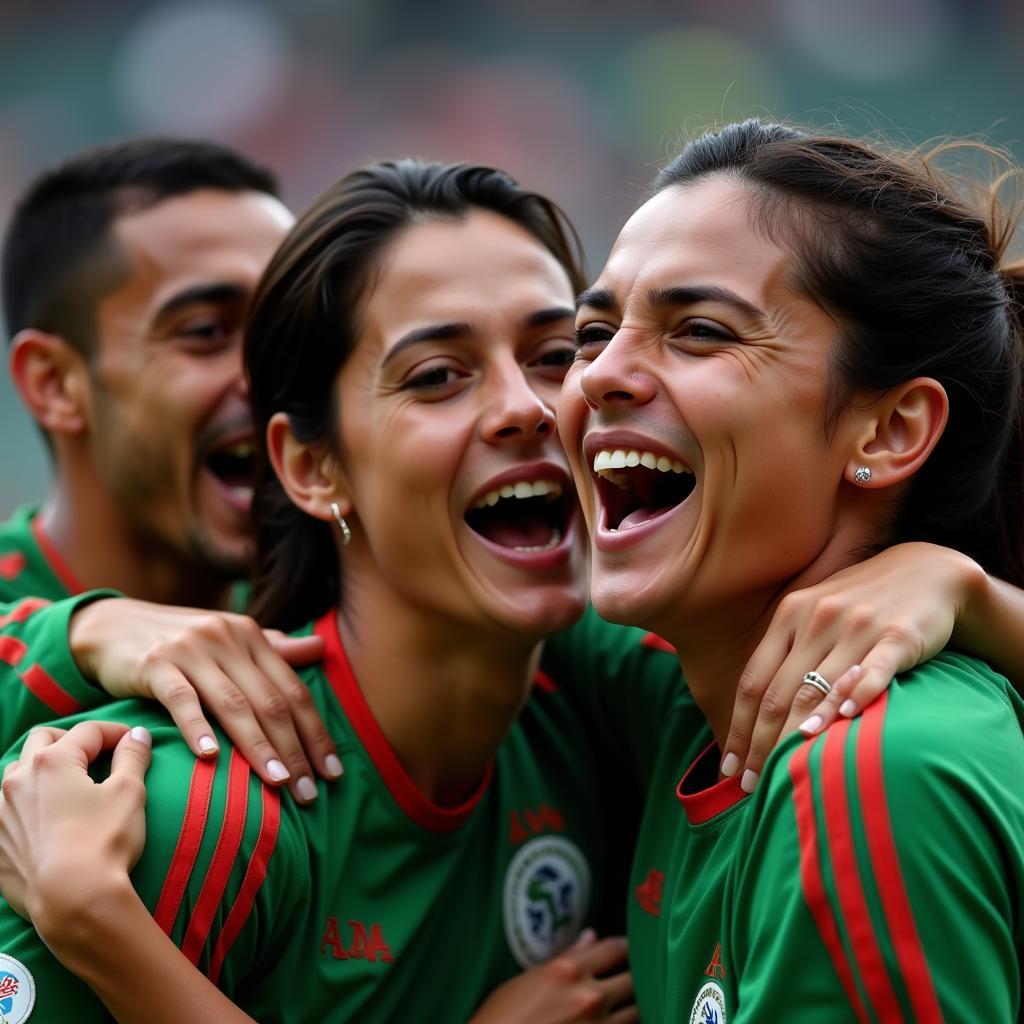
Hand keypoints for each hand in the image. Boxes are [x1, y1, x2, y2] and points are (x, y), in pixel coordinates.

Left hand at [0, 722, 149, 937]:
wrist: (71, 900)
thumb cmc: (103, 841)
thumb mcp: (129, 793)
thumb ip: (132, 757)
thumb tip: (137, 734)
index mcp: (53, 761)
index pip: (88, 731)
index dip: (116, 732)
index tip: (132, 742)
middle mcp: (18, 780)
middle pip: (43, 740)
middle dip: (71, 741)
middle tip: (95, 755)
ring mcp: (1, 812)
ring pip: (17, 772)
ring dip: (41, 769)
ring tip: (66, 784)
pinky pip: (6, 809)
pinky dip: (25, 803)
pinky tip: (45, 817)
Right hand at [70, 599, 338, 802]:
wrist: (113, 626)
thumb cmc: (180, 641)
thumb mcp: (230, 639)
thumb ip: (274, 647)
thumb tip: (320, 648)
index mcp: (251, 636)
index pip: (293, 690)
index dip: (315, 732)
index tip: (332, 772)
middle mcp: (227, 638)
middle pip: (270, 701)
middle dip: (295, 749)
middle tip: (309, 793)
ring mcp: (191, 650)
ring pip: (234, 704)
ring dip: (259, 746)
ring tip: (278, 783)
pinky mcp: (154, 664)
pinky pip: (181, 700)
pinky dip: (198, 727)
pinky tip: (211, 756)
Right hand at [469, 931, 636, 1022]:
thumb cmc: (501, 1020)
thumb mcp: (526, 981)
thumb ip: (565, 959)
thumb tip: (591, 938)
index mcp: (567, 972)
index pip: (615, 949)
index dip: (626, 947)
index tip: (628, 949)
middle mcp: (589, 998)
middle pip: (634, 979)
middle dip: (633, 977)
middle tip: (629, 979)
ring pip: (637, 1012)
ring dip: (631, 1008)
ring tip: (622, 1006)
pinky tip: (612, 1022)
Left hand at [720, 543, 985, 790]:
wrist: (926, 571)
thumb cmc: (859, 603)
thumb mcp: (813, 615)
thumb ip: (785, 653)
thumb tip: (754, 712)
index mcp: (789, 616)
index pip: (754, 681)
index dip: (740, 727)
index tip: (730, 767)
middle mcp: (817, 619)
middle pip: (780, 692)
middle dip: (762, 743)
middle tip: (753, 785)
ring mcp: (857, 626)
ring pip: (821, 687)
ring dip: (799, 731)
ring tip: (785, 771)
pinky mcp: (898, 635)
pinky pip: (874, 671)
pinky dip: (858, 696)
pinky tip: (845, 723)